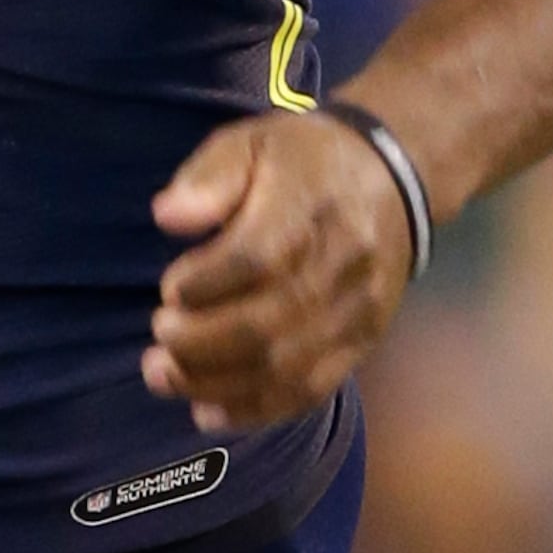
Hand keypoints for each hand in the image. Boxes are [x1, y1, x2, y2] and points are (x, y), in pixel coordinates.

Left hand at [142, 104, 418, 431]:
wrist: (394, 178)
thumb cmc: (304, 161)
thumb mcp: (250, 142)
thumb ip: (208, 177)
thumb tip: (167, 216)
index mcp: (310, 207)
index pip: (255, 260)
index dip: (202, 285)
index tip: (169, 289)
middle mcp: (341, 266)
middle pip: (266, 326)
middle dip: (198, 343)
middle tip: (159, 335)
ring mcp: (356, 312)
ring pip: (283, 368)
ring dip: (214, 383)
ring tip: (164, 375)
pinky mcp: (362, 343)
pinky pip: (308, 391)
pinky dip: (253, 409)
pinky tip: (207, 410)